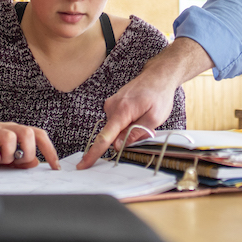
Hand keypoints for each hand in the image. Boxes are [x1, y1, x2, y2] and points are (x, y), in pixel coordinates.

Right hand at [0, 123, 58, 168]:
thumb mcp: (3, 158)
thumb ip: (18, 161)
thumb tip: (36, 163)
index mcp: (15, 131)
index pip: (38, 134)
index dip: (49, 149)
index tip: (55, 167)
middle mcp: (5, 128)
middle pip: (28, 133)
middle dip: (27, 152)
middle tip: (15, 163)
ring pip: (10, 138)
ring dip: (7, 156)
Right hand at [79, 38, 210, 168]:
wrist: (158, 76)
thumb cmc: (159, 95)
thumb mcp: (154, 118)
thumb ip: (136, 133)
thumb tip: (118, 146)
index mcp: (122, 111)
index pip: (105, 137)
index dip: (94, 153)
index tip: (83, 165)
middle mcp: (112, 106)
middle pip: (112, 134)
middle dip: (125, 138)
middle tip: (145, 127)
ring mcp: (111, 104)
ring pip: (116, 127)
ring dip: (128, 129)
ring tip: (144, 116)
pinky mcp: (113, 104)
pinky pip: (117, 120)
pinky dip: (126, 122)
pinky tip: (138, 113)